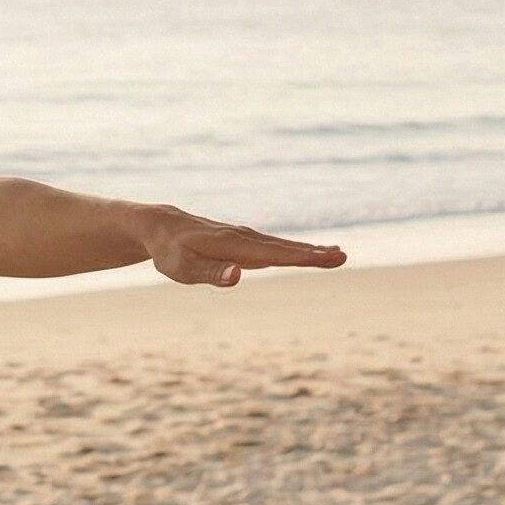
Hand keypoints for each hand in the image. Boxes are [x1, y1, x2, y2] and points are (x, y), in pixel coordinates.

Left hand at [142, 206, 346, 287]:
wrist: (160, 226)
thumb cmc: (169, 252)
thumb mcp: (183, 268)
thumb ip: (211, 273)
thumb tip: (238, 277)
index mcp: (233, 244)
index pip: (273, 254)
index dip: (301, 257)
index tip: (327, 257)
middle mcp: (243, 237)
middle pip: (284, 248)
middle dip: (314, 253)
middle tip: (344, 257)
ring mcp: (245, 238)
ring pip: (282, 245)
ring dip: (309, 250)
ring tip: (336, 254)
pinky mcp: (243, 241)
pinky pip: (274, 246)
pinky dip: (294, 249)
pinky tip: (308, 253)